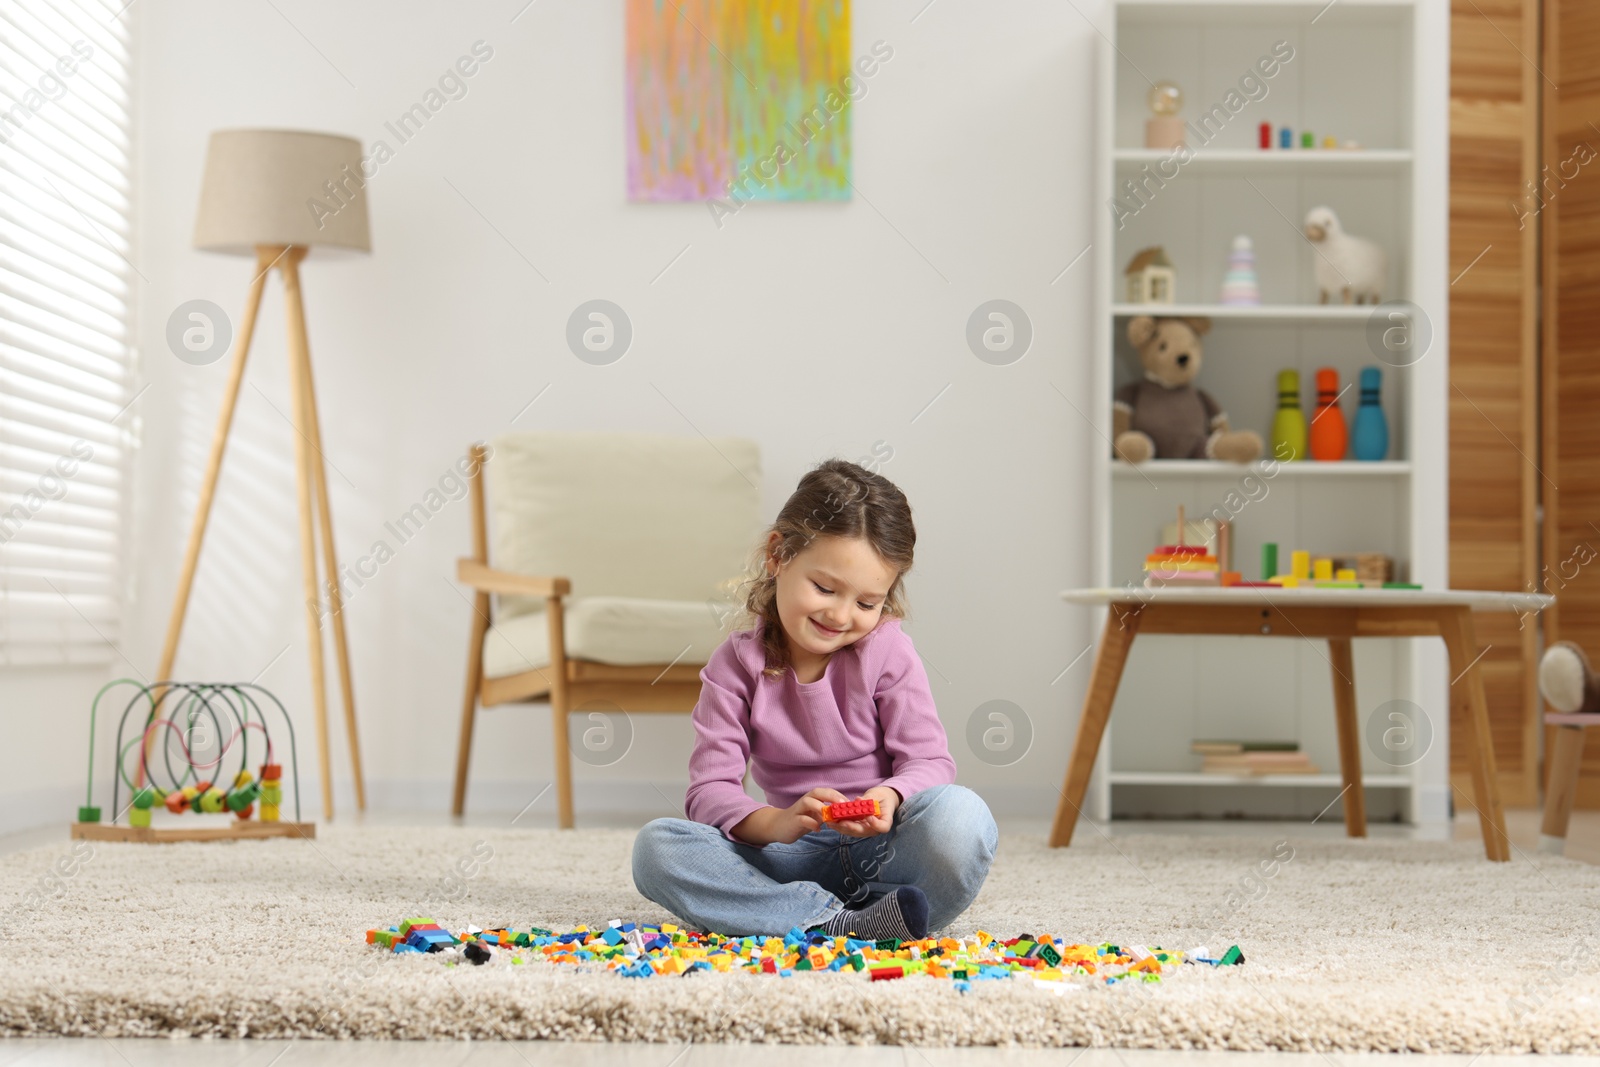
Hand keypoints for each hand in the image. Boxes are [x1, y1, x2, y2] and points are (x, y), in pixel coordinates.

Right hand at [731, 787, 845, 845]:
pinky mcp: (793, 821)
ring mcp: (798, 810)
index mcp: (812, 798)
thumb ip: (827, 813)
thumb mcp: (816, 815)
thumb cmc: (801, 819)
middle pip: (817, 792)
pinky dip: (811, 824)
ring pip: (808, 802)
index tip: (849, 803)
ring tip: (830, 817)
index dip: (838, 795)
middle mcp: (805, 801)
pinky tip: (818, 830)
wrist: (778, 826)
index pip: (826, 791)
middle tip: (842, 805)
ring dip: (820, 807)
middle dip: (831, 796)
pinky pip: (801, 819)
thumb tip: (845, 814)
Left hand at [826, 785, 898, 838]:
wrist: (882, 799)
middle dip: (852, 827)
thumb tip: (858, 800)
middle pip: (864, 831)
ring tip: (832, 822)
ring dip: (843, 828)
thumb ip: (869, 798)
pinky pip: (849, 829)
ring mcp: (866, 829)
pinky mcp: (858, 827)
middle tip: (841, 822)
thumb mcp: (877, 795)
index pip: (883, 827)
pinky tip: (832, 822)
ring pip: (854, 832)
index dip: (875, 824)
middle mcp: (875, 828)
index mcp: (885, 820)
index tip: (868, 816)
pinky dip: (840, 826)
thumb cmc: (882, 796)